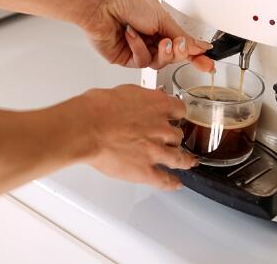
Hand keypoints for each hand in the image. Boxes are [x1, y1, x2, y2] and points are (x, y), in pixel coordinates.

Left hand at [78, 0, 213, 71]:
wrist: (101, 3)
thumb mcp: (161, 16)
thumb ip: (181, 34)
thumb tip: (199, 45)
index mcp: (159, 24)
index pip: (182, 44)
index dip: (195, 54)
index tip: (208, 63)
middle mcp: (149, 37)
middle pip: (172, 56)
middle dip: (178, 52)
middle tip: (180, 46)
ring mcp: (137, 48)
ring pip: (159, 62)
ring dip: (161, 52)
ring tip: (158, 40)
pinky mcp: (124, 58)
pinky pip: (141, 61)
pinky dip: (139, 48)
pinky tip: (131, 35)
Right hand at [79, 85, 196, 189]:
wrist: (88, 127)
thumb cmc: (98, 108)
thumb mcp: (125, 91)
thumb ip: (142, 98)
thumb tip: (145, 99)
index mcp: (157, 105)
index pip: (179, 110)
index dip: (178, 115)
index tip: (177, 117)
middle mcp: (161, 128)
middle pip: (178, 135)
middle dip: (174, 138)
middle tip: (173, 140)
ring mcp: (155, 151)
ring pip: (178, 158)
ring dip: (184, 160)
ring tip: (188, 162)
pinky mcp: (145, 170)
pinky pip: (164, 180)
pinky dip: (172, 183)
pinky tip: (176, 184)